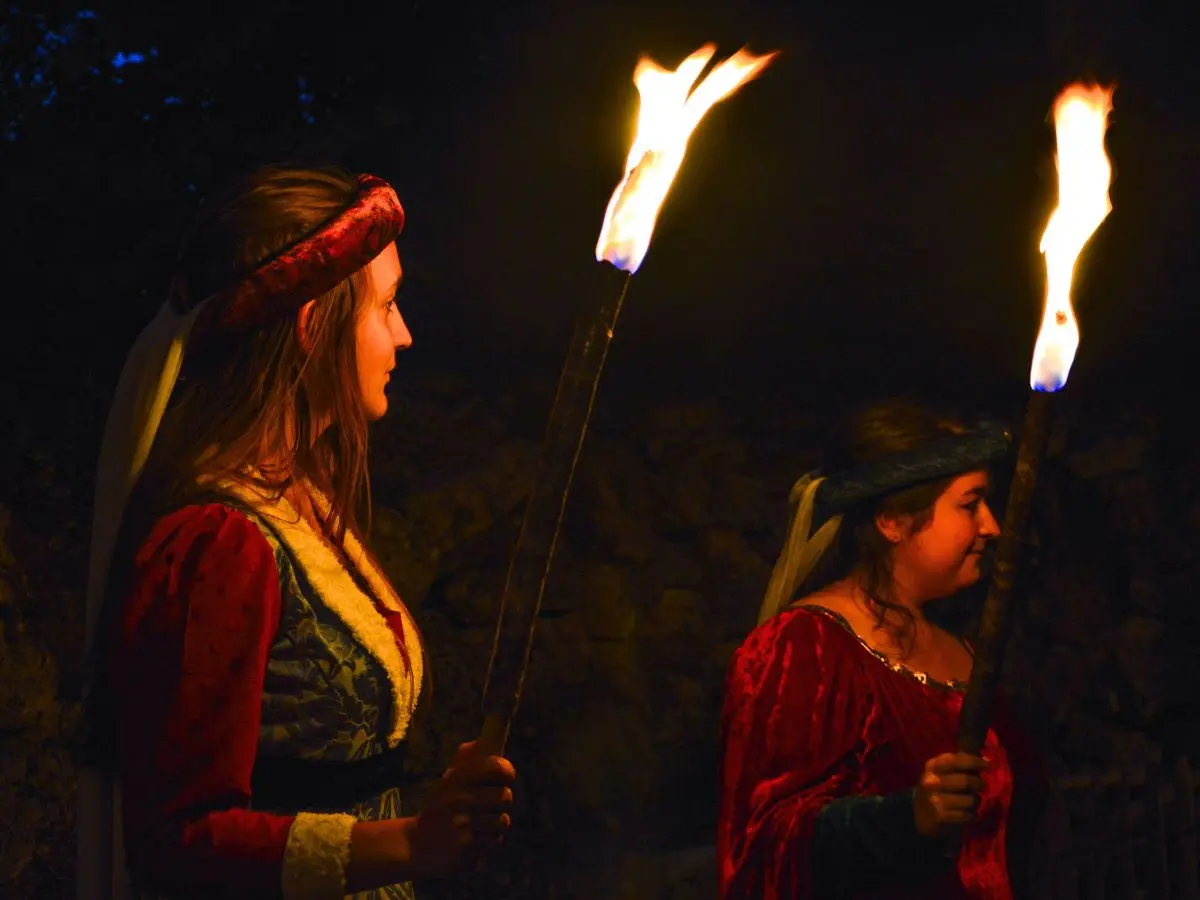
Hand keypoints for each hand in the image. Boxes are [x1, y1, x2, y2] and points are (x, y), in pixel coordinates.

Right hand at [406, 740, 515, 878]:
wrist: (414, 846)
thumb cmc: (439, 810)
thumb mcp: (448, 781)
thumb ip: (466, 760)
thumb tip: (482, 740)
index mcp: (458, 779)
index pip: (497, 766)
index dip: (506, 771)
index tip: (504, 777)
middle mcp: (461, 798)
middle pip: (505, 796)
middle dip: (501, 803)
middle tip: (487, 806)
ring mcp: (463, 824)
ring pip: (503, 821)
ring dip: (495, 825)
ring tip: (480, 826)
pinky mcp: (467, 847)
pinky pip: (496, 841)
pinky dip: (489, 843)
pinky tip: (476, 841)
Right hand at [912, 751, 985, 839]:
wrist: (917, 813)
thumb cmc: (935, 788)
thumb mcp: (941, 772)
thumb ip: (960, 764)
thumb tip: (986, 760)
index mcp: (932, 766)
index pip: (955, 760)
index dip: (973, 761)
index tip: (986, 765)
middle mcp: (932, 781)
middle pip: (966, 781)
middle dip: (979, 783)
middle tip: (982, 786)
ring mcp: (935, 799)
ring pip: (970, 799)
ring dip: (975, 801)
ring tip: (970, 801)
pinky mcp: (941, 815)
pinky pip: (967, 814)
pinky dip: (971, 815)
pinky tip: (966, 813)